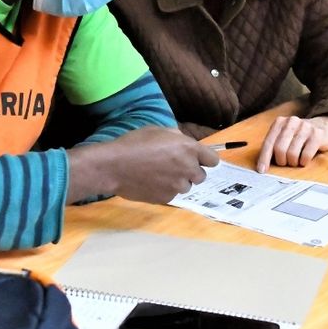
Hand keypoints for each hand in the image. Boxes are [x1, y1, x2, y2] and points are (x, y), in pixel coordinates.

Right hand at [67, 127, 218, 204]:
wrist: (114, 166)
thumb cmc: (134, 143)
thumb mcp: (157, 130)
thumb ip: (177, 137)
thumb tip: (183, 143)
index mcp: (189, 149)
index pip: (213, 160)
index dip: (205, 159)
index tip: (196, 159)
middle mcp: (188, 168)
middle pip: (201, 176)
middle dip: (190, 171)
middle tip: (173, 166)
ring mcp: (178, 186)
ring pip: (186, 186)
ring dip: (178, 181)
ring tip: (158, 174)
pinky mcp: (167, 198)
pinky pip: (172, 194)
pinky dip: (165, 190)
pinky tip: (150, 182)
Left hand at [256, 115, 327, 172]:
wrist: (324, 126)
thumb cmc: (299, 135)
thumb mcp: (285, 136)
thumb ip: (273, 145)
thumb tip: (262, 165)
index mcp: (279, 122)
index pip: (268, 143)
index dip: (264, 158)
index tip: (261, 170)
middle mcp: (291, 122)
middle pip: (279, 149)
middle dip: (282, 161)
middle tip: (286, 162)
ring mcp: (305, 127)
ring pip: (292, 154)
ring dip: (293, 162)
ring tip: (296, 159)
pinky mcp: (317, 134)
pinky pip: (305, 156)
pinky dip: (304, 162)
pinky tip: (304, 158)